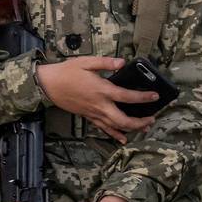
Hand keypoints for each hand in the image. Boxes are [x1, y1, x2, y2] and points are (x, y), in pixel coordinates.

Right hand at [36, 57, 160, 143]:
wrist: (47, 84)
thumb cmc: (66, 72)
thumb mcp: (86, 62)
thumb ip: (106, 62)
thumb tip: (122, 62)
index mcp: (102, 90)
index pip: (127, 96)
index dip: (143, 97)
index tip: (155, 96)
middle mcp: (99, 105)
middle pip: (124, 120)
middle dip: (140, 122)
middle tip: (152, 119)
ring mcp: (94, 113)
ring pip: (115, 127)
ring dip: (131, 129)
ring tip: (145, 128)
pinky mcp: (88, 117)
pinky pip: (104, 128)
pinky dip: (115, 134)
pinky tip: (123, 139)